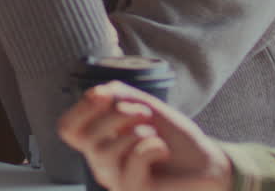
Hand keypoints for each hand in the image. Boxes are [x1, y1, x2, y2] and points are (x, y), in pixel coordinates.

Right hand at [58, 81, 231, 190]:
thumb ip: (118, 95)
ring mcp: (117, 179)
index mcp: (99, 141)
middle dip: (115, 115)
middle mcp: (102, 163)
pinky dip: (150, 146)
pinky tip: (161, 148)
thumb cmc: (173, 137)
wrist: (207, 162)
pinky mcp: (135, 190)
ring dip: (133, 131)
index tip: (105, 95)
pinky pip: (132, 163)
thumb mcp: (144, 106)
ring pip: (103, 152)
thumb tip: (96, 93)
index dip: (81, 108)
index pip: (67, 128)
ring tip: (153, 132)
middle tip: (143, 111)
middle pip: (85, 137)